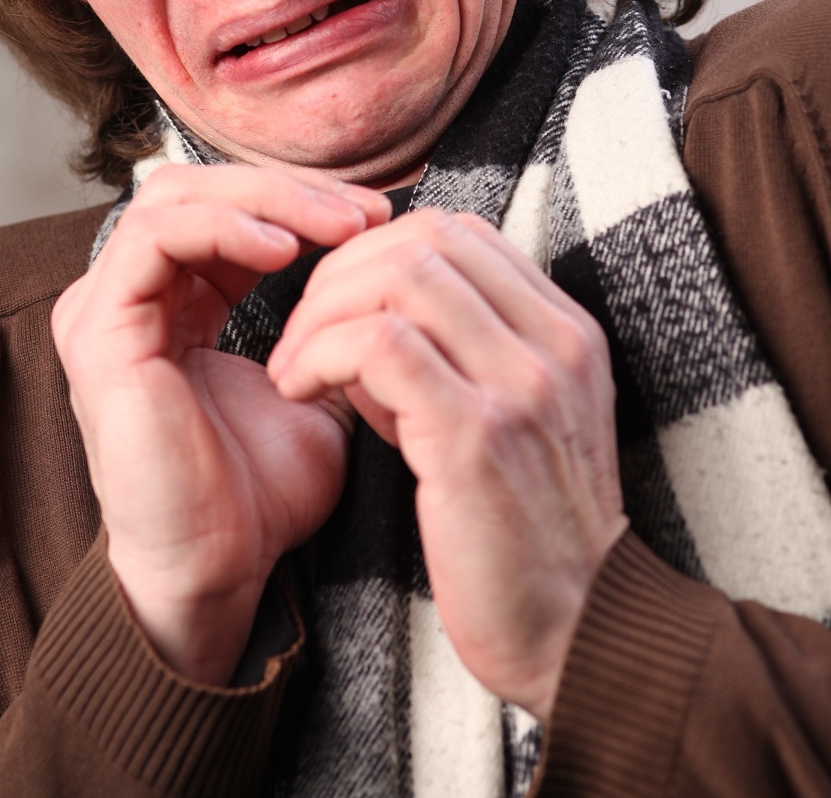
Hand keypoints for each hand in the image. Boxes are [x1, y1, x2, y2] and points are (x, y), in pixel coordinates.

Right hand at [51, 163, 390, 684]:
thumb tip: (381, 266)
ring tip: (339, 225)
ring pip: (176, 196)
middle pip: (197, 185)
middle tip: (366, 211)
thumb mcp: (310, 384)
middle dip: (288, 188)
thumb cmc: (260, 494)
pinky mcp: (99, 329)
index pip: (223, 204)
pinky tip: (286, 249)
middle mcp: (126, 295)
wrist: (221, 572)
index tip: (377, 218)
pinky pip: (156, 238)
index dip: (300, 198)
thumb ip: (324, 323)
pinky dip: (225, 227)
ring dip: (266, 198)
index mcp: (167, 300)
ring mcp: (103, 308)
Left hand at [267, 209, 627, 720]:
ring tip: (292, 365)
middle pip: (423, 239)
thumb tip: (354, 310)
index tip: (335, 306)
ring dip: (322, 311)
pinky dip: (321, 353)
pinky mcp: (478, 435)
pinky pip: (379, 344)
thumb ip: (442, 353)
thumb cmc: (515, 532)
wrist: (574, 636)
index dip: (377, 250)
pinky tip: (299, 389)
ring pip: (399, 276)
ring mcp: (522, 384)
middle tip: (298, 332)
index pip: (457, 231)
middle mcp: (554, 342)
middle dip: (340, 273)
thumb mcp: (495, 419)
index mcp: (564, 330)